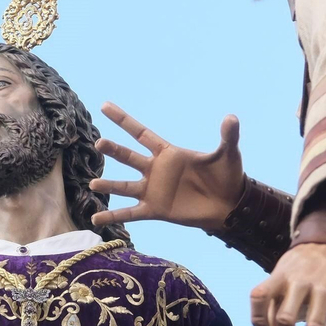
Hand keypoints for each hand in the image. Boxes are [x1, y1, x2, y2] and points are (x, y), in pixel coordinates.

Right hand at [88, 102, 244, 229]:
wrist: (230, 206)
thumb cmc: (227, 177)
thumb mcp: (227, 154)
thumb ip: (227, 137)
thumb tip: (232, 118)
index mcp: (168, 153)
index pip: (141, 133)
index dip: (123, 120)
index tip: (104, 106)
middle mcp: (155, 170)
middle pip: (129, 157)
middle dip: (114, 150)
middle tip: (99, 143)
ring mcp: (153, 191)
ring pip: (125, 187)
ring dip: (110, 185)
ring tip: (93, 183)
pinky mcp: (155, 210)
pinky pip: (130, 213)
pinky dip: (113, 216)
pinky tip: (96, 219)